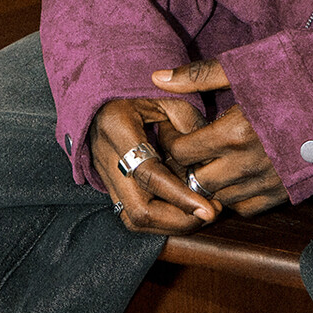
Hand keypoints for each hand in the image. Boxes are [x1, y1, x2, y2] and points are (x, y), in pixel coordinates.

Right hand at [89, 93, 219, 233]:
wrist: (102, 92)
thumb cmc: (137, 88)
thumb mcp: (166, 96)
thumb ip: (188, 122)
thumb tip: (208, 162)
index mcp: (117, 127)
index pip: (149, 174)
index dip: (180, 196)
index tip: (208, 209)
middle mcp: (106, 156)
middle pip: (138, 210)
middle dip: (177, 220)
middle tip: (209, 213)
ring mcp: (104, 173)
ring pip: (132, 218)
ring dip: (169, 224)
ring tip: (199, 213)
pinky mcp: (108, 184)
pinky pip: (130, 213)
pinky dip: (159, 219)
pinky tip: (181, 209)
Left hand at [151, 60, 287, 217]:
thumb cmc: (296, 72)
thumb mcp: (246, 66)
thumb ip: (199, 75)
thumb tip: (156, 78)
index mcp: (235, 131)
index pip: (183, 152)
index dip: (173, 142)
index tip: (176, 131)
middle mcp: (250, 164)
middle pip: (198, 180)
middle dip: (189, 165)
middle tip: (192, 145)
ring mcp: (270, 183)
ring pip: (221, 198)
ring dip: (212, 181)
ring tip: (215, 157)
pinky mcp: (287, 193)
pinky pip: (248, 208)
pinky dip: (236, 194)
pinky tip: (239, 170)